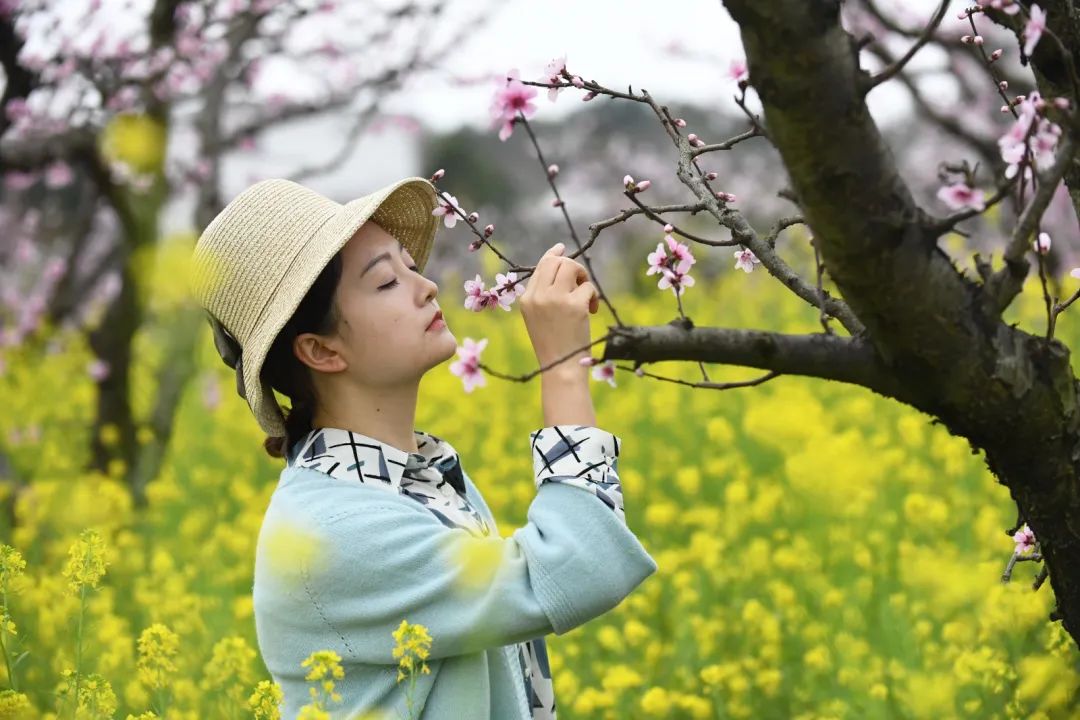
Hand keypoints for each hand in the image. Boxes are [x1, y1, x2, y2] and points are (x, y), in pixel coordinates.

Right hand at [519, 242, 598, 369]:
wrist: (560, 367)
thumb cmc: (552, 345)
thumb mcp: (538, 318)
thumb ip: (544, 295)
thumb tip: (560, 266)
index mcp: (527, 299)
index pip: (541, 265)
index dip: (553, 254)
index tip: (562, 248)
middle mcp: (538, 296)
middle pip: (557, 261)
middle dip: (572, 266)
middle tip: (580, 282)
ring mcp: (555, 299)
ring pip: (571, 266)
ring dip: (583, 276)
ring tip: (585, 295)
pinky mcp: (574, 306)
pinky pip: (588, 286)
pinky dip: (592, 295)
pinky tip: (591, 310)